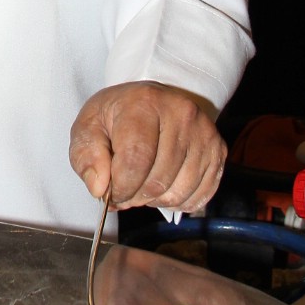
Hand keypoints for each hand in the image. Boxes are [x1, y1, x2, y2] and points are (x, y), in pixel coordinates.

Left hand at [69, 80, 224, 211]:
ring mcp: (204, 132)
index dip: (121, 187)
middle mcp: (181, 113)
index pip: (136, 159)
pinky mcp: (218, 150)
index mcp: (144, 103)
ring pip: (178, 192)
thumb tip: (99, 188)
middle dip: (134, 196)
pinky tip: (163, 186)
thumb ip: (86, 157)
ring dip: (154, 200)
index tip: (110, 194)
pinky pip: (199, 196)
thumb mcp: (88, 127)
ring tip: (142, 184)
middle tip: (124, 189)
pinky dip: (177, 202)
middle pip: (157, 180)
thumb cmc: (118, 116)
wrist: (150, 102)